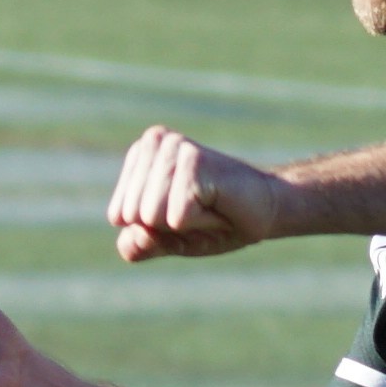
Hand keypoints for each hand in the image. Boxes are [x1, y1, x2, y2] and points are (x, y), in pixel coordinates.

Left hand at [106, 124, 300, 263]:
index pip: (118, 215)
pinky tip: (218, 202)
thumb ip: (141, 244)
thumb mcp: (169, 241)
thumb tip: (130, 236)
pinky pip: (176, 217)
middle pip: (132, 215)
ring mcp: (175, 148)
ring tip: (209, 205)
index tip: (184, 213)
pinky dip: (200, 221)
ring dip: (185, 223)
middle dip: (167, 227)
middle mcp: (155, 142)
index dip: (153, 229)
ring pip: (151, 216)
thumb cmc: (215, 221)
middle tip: (200, 209)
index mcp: (141, 155)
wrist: (266, 210)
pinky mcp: (194, 161)